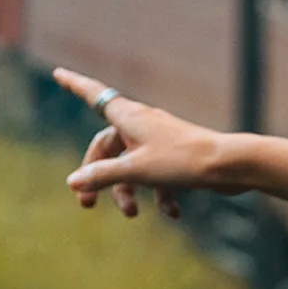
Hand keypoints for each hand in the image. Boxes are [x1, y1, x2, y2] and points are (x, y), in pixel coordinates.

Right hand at [52, 68, 236, 218]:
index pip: (94, 96)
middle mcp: (142, 124)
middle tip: (85, 206)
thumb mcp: (135, 171)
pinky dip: (160, 195)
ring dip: (128, 192)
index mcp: (129, 117)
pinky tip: (173, 212)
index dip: (75, 85)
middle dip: (97, 177)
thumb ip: (102, 176)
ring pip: (131, 166)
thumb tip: (73, 181)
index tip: (58, 73)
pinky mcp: (176, 158)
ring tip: (133, 215)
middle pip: (107, 147)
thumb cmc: (182, 161)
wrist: (230, 166)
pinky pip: (157, 176)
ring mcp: (159, 141)